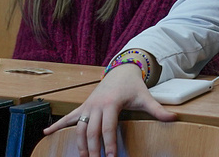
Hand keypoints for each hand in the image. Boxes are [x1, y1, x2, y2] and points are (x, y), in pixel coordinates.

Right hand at [45, 65, 174, 156]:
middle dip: (92, 149)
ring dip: (79, 144)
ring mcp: (87, 105)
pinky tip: (46, 133)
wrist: (121, 69)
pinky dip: (56, 125)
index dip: (108, 144)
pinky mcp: (83, 106)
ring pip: (79, 127)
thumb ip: (157, 110)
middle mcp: (96, 104)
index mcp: (111, 103)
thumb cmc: (133, 85)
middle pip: (91, 131)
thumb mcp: (145, 96)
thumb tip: (173, 118)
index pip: (108, 128)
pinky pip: (68, 117)